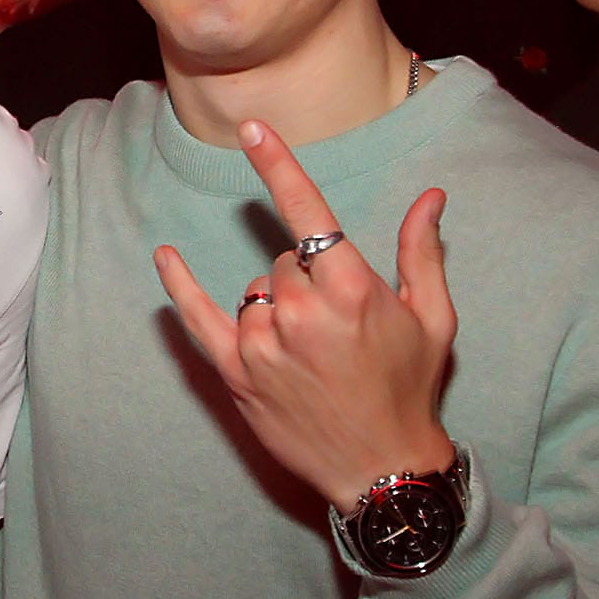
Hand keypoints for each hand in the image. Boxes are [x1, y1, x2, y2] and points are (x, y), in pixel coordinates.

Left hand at [154, 119, 455, 511]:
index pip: (306, 211)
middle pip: (284, 259)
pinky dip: (179, 286)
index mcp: (351, 289)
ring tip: (311, 349)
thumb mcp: (433, 318)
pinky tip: (165, 257)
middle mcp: (301, 311)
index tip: (252, 128)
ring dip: (276, 303)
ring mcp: (263, 344)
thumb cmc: (410, 389)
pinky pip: (198, 318)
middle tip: (337, 323)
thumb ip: (422, 251)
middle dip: (307, 276)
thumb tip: (431, 196)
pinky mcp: (236, 373)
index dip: (277, 165)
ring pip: (254, 289)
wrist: (382, 470)